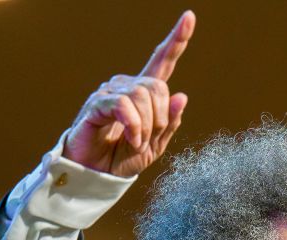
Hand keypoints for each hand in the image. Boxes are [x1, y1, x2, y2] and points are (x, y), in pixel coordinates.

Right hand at [64, 10, 194, 176]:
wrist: (97, 175)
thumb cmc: (122, 158)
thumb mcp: (156, 145)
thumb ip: (170, 122)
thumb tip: (182, 96)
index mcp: (145, 94)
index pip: (163, 61)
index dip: (176, 41)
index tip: (189, 17)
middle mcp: (128, 86)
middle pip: (158, 86)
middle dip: (160, 118)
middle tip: (148, 139)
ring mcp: (111, 92)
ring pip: (142, 96)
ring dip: (146, 126)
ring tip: (136, 142)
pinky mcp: (97, 103)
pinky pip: (123, 105)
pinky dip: (133, 125)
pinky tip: (131, 139)